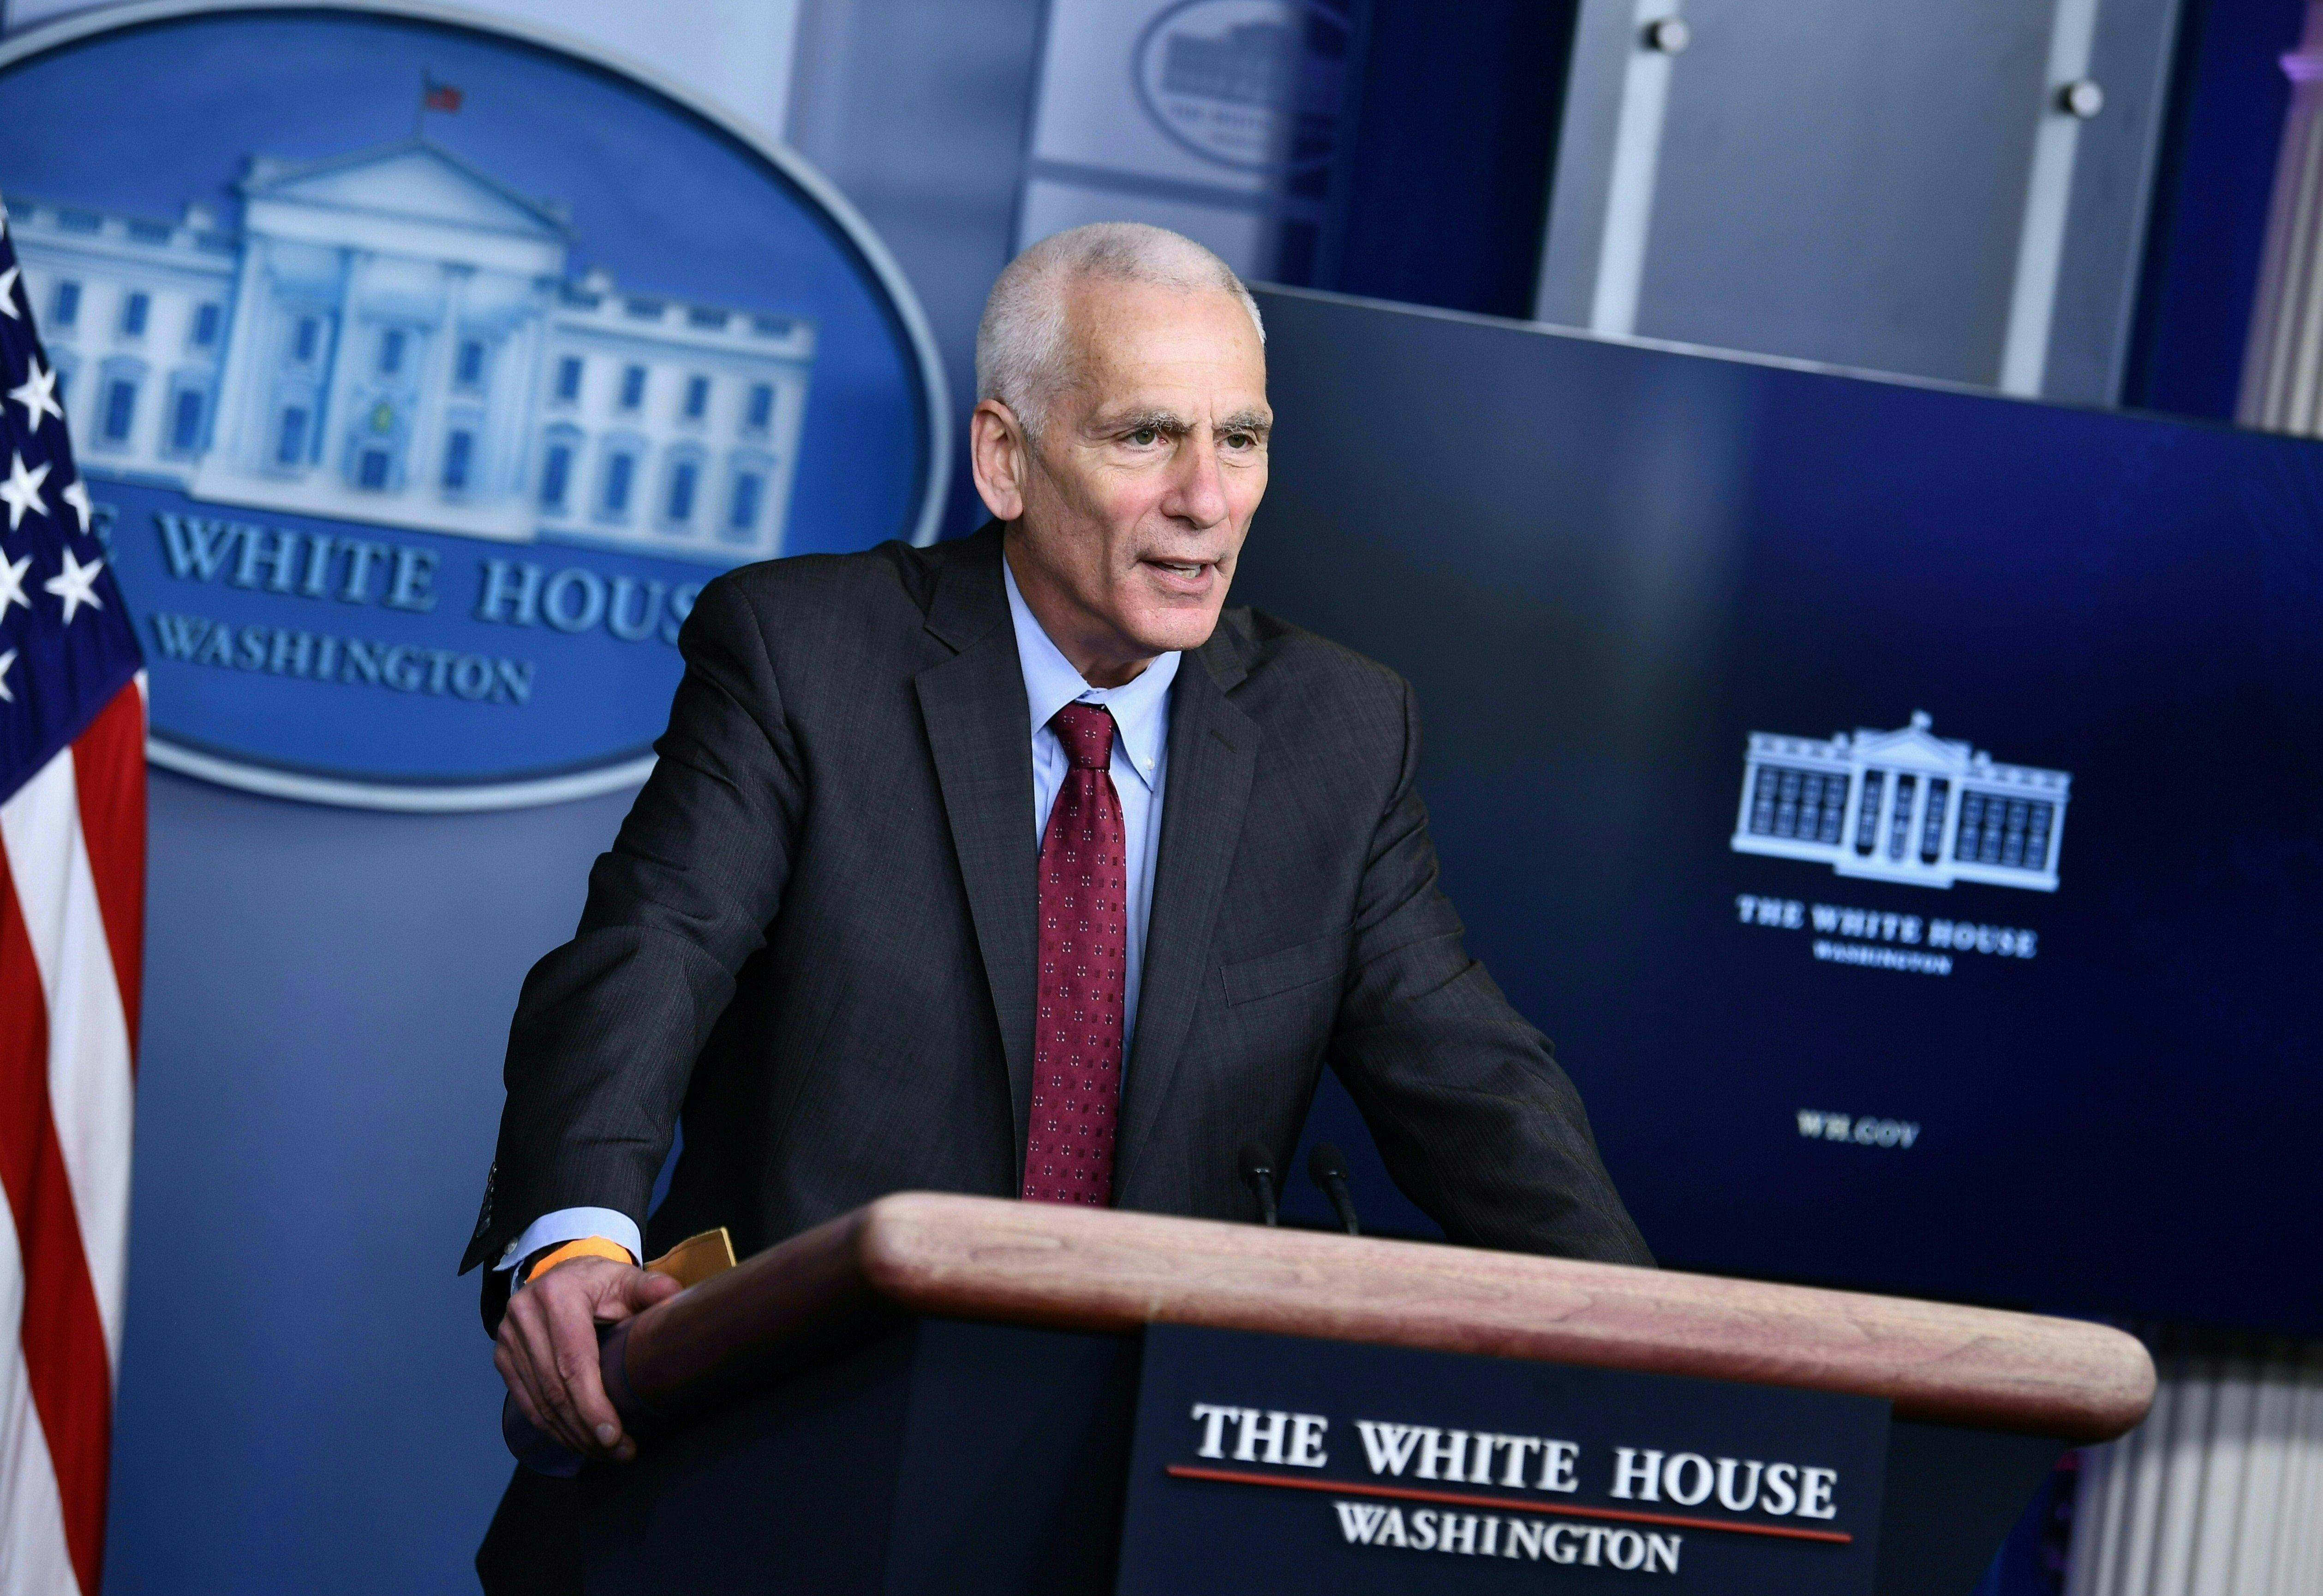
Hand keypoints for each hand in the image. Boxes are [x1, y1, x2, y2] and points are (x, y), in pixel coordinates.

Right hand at [493, 1256, 682, 1461]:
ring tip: (605, 1453)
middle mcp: (524, 1316)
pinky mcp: (503, 1357)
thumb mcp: (626, 1278)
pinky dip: (551, 1427)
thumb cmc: (600, 1282)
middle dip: (587, 1429)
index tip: (614, 1435)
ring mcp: (508, 1339)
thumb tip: (674, 1297)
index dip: (592, 1404)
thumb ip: (650, 1288)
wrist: (561, 1276)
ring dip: (571, 1435)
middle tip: (619, 1452)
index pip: (573, 1362)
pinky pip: (526, 1402)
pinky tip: (576, 1441)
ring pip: (538, 1402)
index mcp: (558, 1295)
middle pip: (555, 1389)